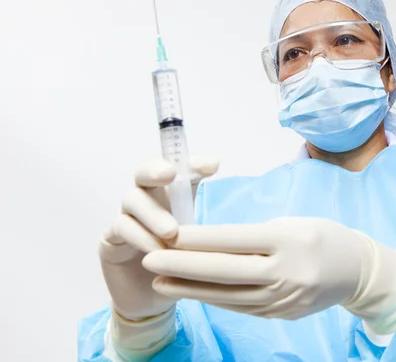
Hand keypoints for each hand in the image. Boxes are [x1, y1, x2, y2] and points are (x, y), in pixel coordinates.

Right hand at [99, 156, 218, 320]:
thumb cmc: (175, 261)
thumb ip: (204, 211)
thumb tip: (218, 175)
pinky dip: (139, 237)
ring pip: (131, 200)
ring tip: (171, 233)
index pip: (176, 169)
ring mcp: (124, 217)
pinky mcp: (110, 239)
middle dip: (155, 170)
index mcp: (168, 195)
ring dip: (153, 214)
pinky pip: (120, 228)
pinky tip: (155, 251)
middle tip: (169, 174)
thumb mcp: (196, 237)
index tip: (210, 166)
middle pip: (143, 173)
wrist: (152, 298)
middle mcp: (144, 200)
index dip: (191, 164)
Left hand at [142, 217, 395, 333]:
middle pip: (223, 271)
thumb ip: (256, 236)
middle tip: (149, 260)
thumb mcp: (293, 223)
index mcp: (289, 241)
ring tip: (159, 281)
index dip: (196, 238)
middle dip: (182, 266)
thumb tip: (213, 245)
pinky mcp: (280, 314)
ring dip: (189, 289)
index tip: (168, 234)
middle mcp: (285, 272)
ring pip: (227, 295)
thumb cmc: (324, 236)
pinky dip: (213, 299)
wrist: (357, 271)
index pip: (232, 240)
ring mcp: (283, 298)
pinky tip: (191, 292)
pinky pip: (240, 306)